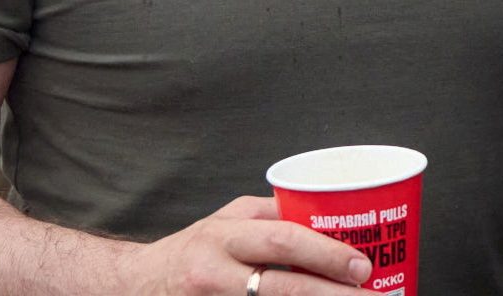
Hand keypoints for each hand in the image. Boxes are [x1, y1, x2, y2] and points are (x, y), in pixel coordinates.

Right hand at [120, 196, 371, 294]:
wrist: (135, 285)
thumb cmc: (192, 250)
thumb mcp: (227, 220)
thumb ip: (271, 216)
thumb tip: (329, 214)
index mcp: (223, 237)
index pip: (283, 242)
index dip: (327, 254)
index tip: (362, 265)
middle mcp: (213, 274)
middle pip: (283, 288)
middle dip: (330, 294)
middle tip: (367, 294)